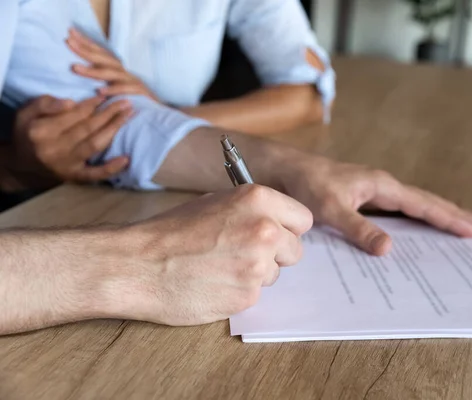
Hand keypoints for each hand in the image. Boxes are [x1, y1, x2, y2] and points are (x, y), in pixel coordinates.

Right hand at [13, 95, 131, 182]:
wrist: (22, 163)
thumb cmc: (28, 132)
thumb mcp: (26, 112)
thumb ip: (46, 104)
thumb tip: (70, 102)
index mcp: (41, 131)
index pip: (73, 115)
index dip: (91, 104)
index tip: (104, 96)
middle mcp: (54, 149)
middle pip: (88, 128)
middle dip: (109, 113)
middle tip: (126, 102)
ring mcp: (66, 165)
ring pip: (95, 145)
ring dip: (115, 129)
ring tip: (129, 115)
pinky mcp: (75, 177)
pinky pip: (95, 174)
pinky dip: (112, 168)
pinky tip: (126, 159)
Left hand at [67, 28, 158, 100]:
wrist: (160, 113)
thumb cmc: (135, 103)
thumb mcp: (117, 89)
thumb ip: (103, 82)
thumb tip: (80, 72)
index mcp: (119, 71)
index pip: (101, 54)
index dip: (86, 43)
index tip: (70, 33)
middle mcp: (125, 74)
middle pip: (104, 59)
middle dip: (86, 50)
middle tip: (68, 41)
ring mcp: (134, 83)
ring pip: (112, 74)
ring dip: (93, 71)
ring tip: (75, 68)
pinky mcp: (141, 94)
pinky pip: (126, 91)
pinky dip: (113, 90)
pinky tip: (100, 91)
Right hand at [123, 185, 312, 325]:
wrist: (138, 264)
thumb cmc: (172, 231)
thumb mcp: (216, 202)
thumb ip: (252, 211)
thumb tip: (276, 221)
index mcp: (259, 200)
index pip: (303, 219)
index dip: (287, 228)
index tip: (275, 233)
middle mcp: (266, 230)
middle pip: (295, 250)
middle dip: (276, 254)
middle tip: (243, 253)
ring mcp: (258, 265)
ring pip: (275, 274)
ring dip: (255, 273)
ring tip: (219, 267)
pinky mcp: (247, 296)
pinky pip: (256, 293)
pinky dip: (239, 291)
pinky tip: (213, 283)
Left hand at [281, 156, 471, 255]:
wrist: (284, 170)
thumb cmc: (306, 184)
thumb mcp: (331, 208)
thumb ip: (359, 228)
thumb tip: (390, 249)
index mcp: (381, 186)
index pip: (423, 205)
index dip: (449, 218)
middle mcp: (382, 187)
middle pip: (425, 202)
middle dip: (451, 215)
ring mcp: (373, 192)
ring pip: (412, 206)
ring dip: (434, 217)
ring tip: (457, 229)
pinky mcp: (362, 198)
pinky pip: (396, 211)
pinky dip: (412, 221)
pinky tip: (413, 232)